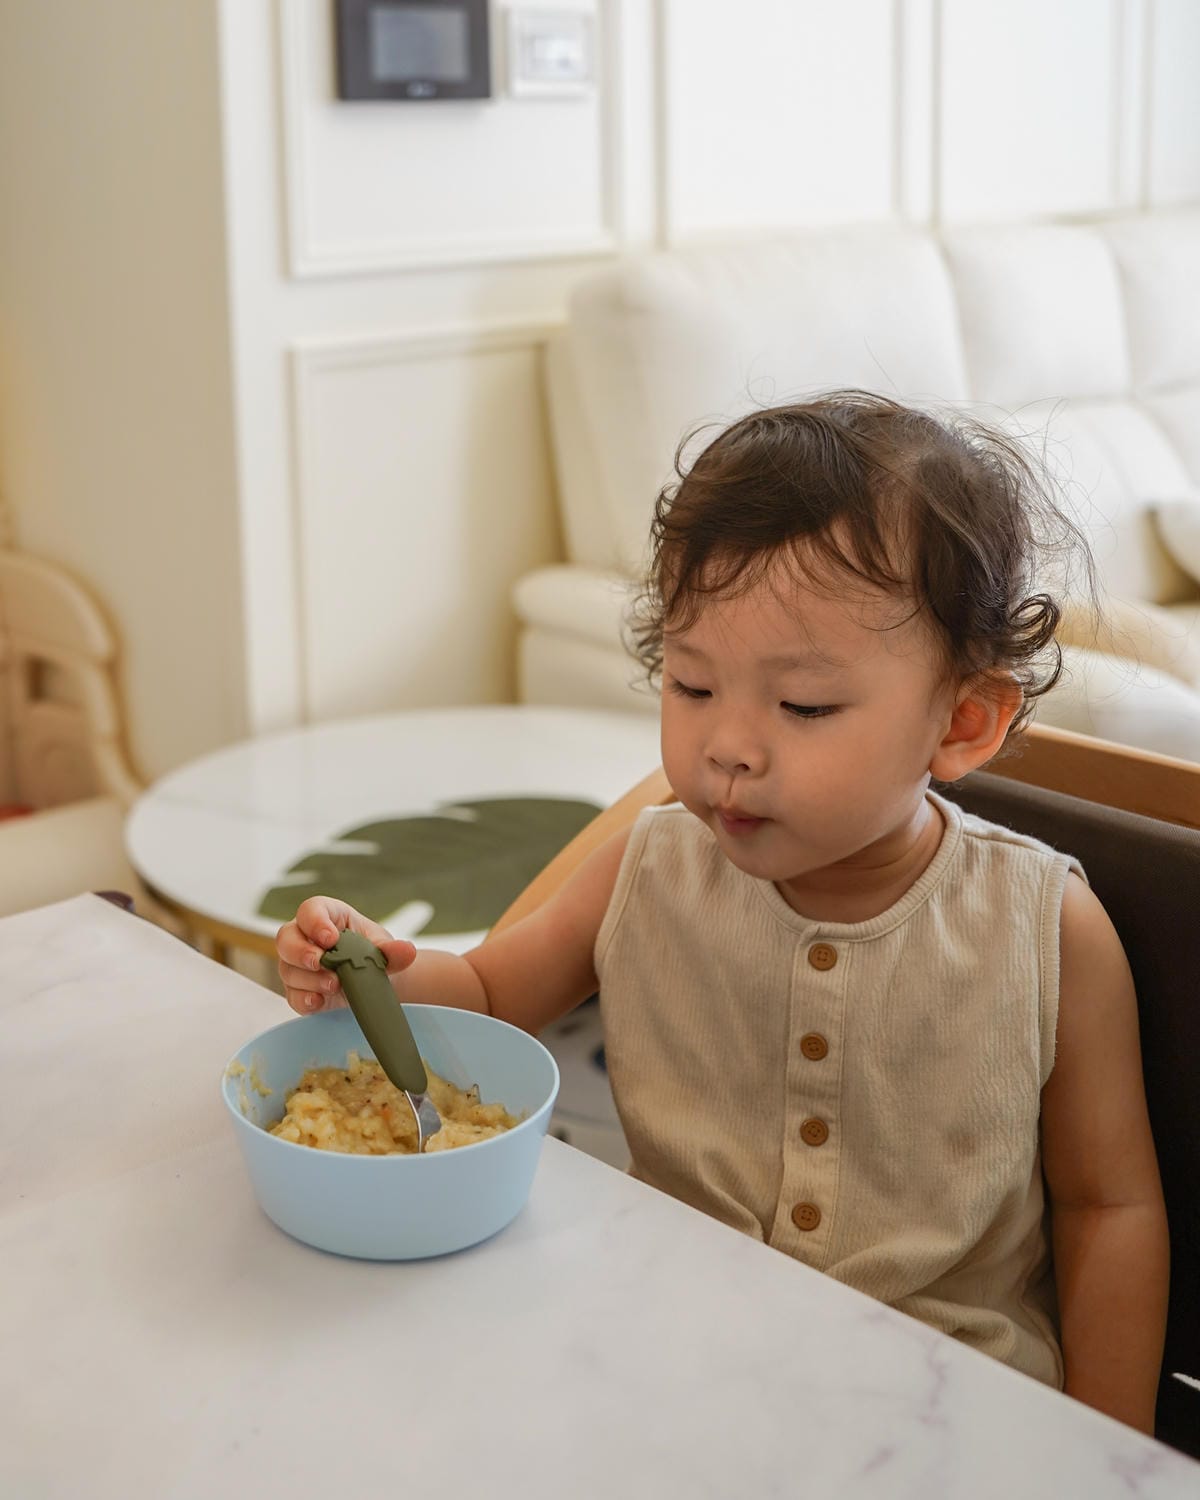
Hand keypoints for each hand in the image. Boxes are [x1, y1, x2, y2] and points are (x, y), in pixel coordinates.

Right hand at [276, 896, 416, 1013]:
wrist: (376, 982)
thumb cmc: (373, 954)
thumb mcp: (384, 949)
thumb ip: (394, 950)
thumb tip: (406, 950)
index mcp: (327, 917)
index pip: (310, 910)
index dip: (315, 922)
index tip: (330, 938)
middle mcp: (305, 938)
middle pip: (286, 938)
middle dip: (301, 951)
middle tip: (320, 961)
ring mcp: (298, 965)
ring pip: (287, 968)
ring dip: (309, 978)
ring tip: (334, 985)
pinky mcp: (298, 990)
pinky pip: (291, 995)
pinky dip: (304, 999)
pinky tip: (319, 1001)